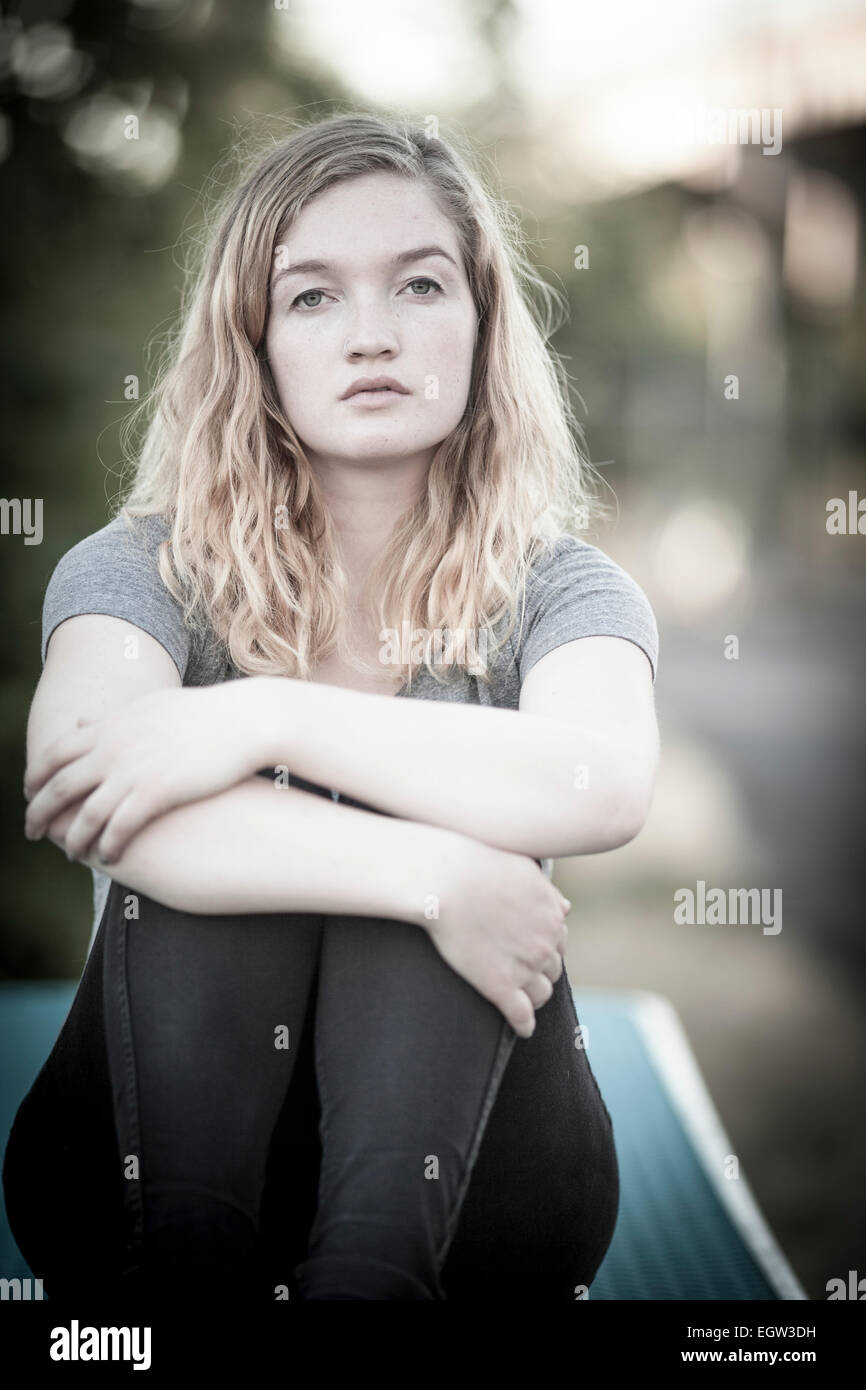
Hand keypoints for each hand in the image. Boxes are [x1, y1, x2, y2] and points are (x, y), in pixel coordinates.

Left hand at [23, 680, 269, 864]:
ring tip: (70, 854)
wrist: (244, 720)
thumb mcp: (150, 706)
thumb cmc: (205, 714)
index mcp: (111, 725)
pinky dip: (106, 845)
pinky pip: (118, 828)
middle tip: (33, 832)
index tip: (30, 793)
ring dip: (72, 839)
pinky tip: (107, 857)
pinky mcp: (156, 792)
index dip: (36, 777)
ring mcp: (132, 771)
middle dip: (39, 812)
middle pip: (59, 786)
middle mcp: (113, 747)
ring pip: (84, 814)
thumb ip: (111, 718)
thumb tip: (82, 722)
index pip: (55, 753)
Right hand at [424, 837, 570, 1038]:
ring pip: (541, 993)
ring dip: (534, 995)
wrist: (446, 879)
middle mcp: (545, 943)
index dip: (545, 946)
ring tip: (523, 999)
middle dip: (541, 970)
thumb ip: (547, 891)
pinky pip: (521, 1014)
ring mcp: (525, 967)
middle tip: (522, 972)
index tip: (531, 950)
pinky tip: (522, 1028)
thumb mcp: (523, 869)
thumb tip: (566, 906)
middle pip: (553, 968)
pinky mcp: (500, 986)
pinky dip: (524, 1024)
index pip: (558, 941)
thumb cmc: (478, 864)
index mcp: (552, 915)